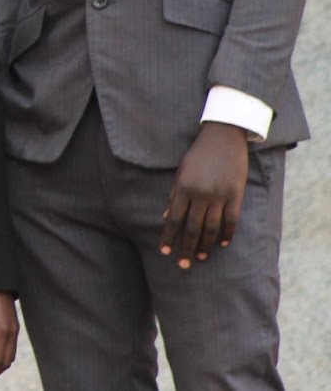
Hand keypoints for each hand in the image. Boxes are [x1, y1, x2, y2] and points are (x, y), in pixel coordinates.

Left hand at [161, 120, 249, 267]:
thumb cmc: (198, 155)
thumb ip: (175, 195)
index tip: (164, 252)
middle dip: (186, 248)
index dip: (169, 237)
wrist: (223, 137)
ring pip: (212, 228)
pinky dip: (227, 234)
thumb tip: (168, 218)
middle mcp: (201, 194)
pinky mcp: (236, 195)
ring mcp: (220, 196)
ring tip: (200, 258)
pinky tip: (222, 244)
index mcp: (184, 188)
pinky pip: (232, 220)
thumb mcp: (181, 172)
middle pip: (193, 228)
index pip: (174, 220)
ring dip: (205, 246)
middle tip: (182, 265)